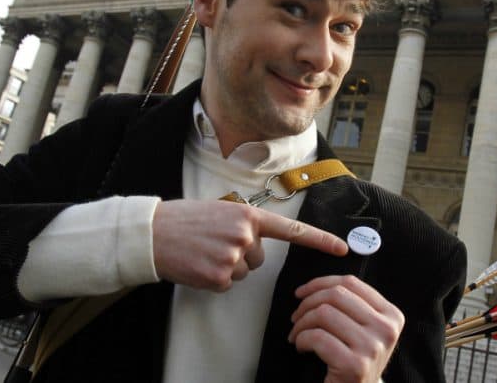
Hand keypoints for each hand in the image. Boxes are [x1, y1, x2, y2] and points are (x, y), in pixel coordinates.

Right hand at [152, 199, 347, 291]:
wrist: (152, 233)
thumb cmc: (185, 220)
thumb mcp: (220, 211)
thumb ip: (244, 224)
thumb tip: (256, 244)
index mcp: (248, 215)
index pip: (292, 229)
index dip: (320, 239)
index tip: (343, 248)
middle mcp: (245, 235)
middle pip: (259, 259)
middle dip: (240, 254)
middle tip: (212, 243)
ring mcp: (233, 256)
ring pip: (243, 273)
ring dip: (226, 267)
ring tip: (203, 251)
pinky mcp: (220, 276)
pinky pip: (227, 284)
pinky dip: (213, 278)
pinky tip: (198, 264)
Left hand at [288, 275, 404, 382]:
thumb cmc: (354, 363)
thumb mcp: (365, 331)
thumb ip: (353, 306)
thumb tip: (319, 286)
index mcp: (392, 315)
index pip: (351, 283)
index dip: (320, 283)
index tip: (302, 292)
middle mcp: (386, 329)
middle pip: (336, 295)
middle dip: (307, 304)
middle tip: (296, 318)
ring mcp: (372, 347)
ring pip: (324, 313)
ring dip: (301, 324)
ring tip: (297, 335)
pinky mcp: (355, 365)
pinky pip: (317, 337)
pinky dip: (301, 340)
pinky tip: (301, 347)